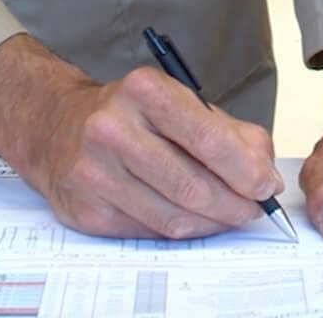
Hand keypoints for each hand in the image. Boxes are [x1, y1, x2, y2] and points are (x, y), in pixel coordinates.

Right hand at [0, 35, 282, 239]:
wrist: (56, 125)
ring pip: (172, 217)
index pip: (208, 138)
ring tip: (228, 215)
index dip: (246, 170)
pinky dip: (179, 230)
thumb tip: (264, 174)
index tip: (267, 185)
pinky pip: (149, 231)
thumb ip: (231, 133)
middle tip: (254, 208)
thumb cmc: (130, 114)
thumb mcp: (181, 102)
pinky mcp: (85, 209)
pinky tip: (190, 218)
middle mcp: (112, 128)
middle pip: (192, 185)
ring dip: (211, 222)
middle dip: (235, 204)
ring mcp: (94, 172)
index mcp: (144, 90)